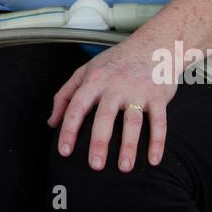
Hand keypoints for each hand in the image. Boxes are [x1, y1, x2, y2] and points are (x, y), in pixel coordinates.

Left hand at [48, 38, 177, 171]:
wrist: (154, 45)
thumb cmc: (117, 61)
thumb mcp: (86, 71)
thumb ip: (66, 95)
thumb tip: (52, 123)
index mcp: (94, 80)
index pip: (76, 107)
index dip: (69, 130)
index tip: (64, 151)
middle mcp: (115, 86)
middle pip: (104, 116)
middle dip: (99, 142)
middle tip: (95, 165)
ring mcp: (138, 91)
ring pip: (132, 121)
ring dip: (129, 146)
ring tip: (124, 167)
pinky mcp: (158, 96)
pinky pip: (159, 121)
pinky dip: (158, 141)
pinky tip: (153, 160)